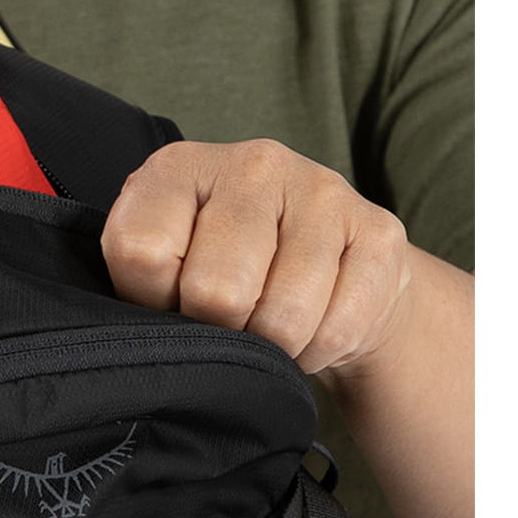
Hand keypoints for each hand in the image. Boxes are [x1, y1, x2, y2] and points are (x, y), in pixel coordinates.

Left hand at [101, 139, 412, 380]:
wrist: (321, 268)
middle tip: (226, 324)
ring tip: (266, 330)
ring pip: (281, 318)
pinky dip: (316, 351)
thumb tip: (151, 340)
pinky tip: (308, 330)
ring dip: (271, 349)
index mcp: (179, 169)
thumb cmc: (219, 274)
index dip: (151, 301)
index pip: (140, 253)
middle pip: (215, 292)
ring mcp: (322, 190)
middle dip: (218, 331)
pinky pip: (336, 328)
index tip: (168, 300)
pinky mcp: (378, 231)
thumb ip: (142, 286)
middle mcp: (253, 165)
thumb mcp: (160, 271)